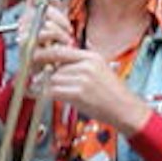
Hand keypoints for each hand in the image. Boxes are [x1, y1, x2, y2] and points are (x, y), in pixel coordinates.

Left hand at [31, 31, 146, 132]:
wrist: (126, 110)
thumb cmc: (112, 93)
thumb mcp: (99, 70)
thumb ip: (79, 65)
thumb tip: (55, 65)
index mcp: (91, 57)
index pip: (60, 50)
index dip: (45, 54)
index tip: (36, 59)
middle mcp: (86, 65)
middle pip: (54, 66)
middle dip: (49, 75)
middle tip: (45, 82)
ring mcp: (82, 79)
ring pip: (53, 79)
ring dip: (52, 88)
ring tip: (61, 94)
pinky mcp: (78, 94)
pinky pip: (54, 91)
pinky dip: (50, 95)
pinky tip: (56, 98)